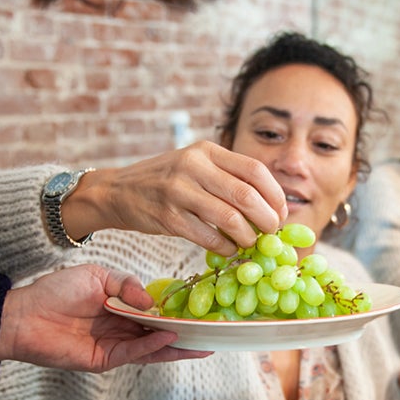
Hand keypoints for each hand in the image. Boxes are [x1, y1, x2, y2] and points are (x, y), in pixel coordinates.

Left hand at [0, 264, 211, 370]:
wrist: (23, 314)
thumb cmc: (56, 291)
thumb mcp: (97, 275)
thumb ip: (126, 284)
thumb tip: (151, 301)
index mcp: (120, 306)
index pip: (155, 311)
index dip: (176, 310)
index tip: (199, 308)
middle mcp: (121, 327)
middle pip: (160, 332)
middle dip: (186, 333)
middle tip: (212, 332)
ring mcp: (115, 345)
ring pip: (154, 348)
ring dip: (178, 346)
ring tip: (203, 343)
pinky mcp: (105, 360)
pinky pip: (135, 352)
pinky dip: (154, 346)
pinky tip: (170, 338)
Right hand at [62, 141, 287, 254]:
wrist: (117, 191)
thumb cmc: (166, 181)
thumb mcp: (196, 165)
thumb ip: (228, 178)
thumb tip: (271, 207)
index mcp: (207, 150)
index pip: (255, 169)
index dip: (275, 194)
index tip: (281, 212)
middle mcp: (193, 166)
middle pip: (246, 195)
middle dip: (267, 219)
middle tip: (271, 232)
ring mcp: (178, 191)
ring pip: (230, 218)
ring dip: (248, 236)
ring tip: (250, 242)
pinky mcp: (167, 216)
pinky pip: (208, 236)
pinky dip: (225, 247)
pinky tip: (229, 249)